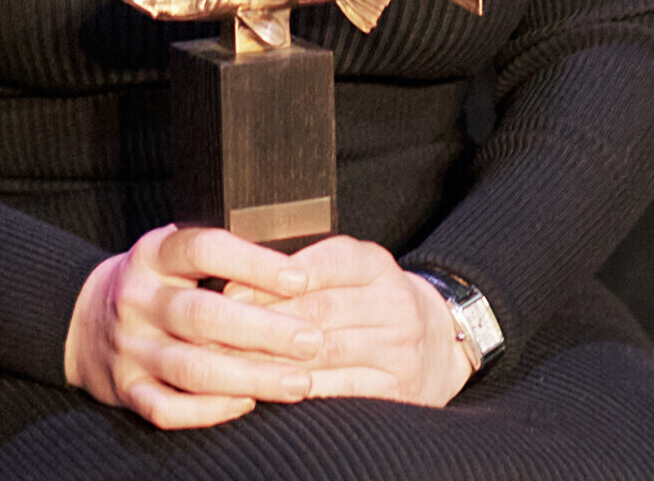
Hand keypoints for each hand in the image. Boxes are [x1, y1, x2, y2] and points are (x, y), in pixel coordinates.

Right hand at [63, 225, 326, 428]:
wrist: (83, 319)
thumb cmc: (155, 282)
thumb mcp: (174, 252)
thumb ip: (221, 256)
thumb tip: (296, 264)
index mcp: (153, 255)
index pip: (203, 249)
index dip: (254, 263)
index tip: (301, 278)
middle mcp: (137, 299)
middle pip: (203, 315)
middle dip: (264, 331)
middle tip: (312, 341)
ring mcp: (129, 347)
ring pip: (192, 368)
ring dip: (251, 377)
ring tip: (299, 382)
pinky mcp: (126, 389)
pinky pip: (167, 408)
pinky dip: (209, 411)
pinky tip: (247, 404)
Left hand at [227, 235, 475, 407]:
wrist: (439, 341)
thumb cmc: (372, 301)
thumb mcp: (349, 269)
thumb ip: (303, 267)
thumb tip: (237, 275)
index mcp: (375, 264)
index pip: (321, 264)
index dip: (271, 279)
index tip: (228, 292)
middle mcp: (394, 302)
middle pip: (317, 310)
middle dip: (262, 323)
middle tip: (214, 334)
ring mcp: (399, 348)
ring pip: (325, 352)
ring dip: (273, 360)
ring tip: (229, 364)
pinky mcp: (399, 388)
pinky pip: (342, 390)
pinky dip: (302, 389)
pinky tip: (272, 389)